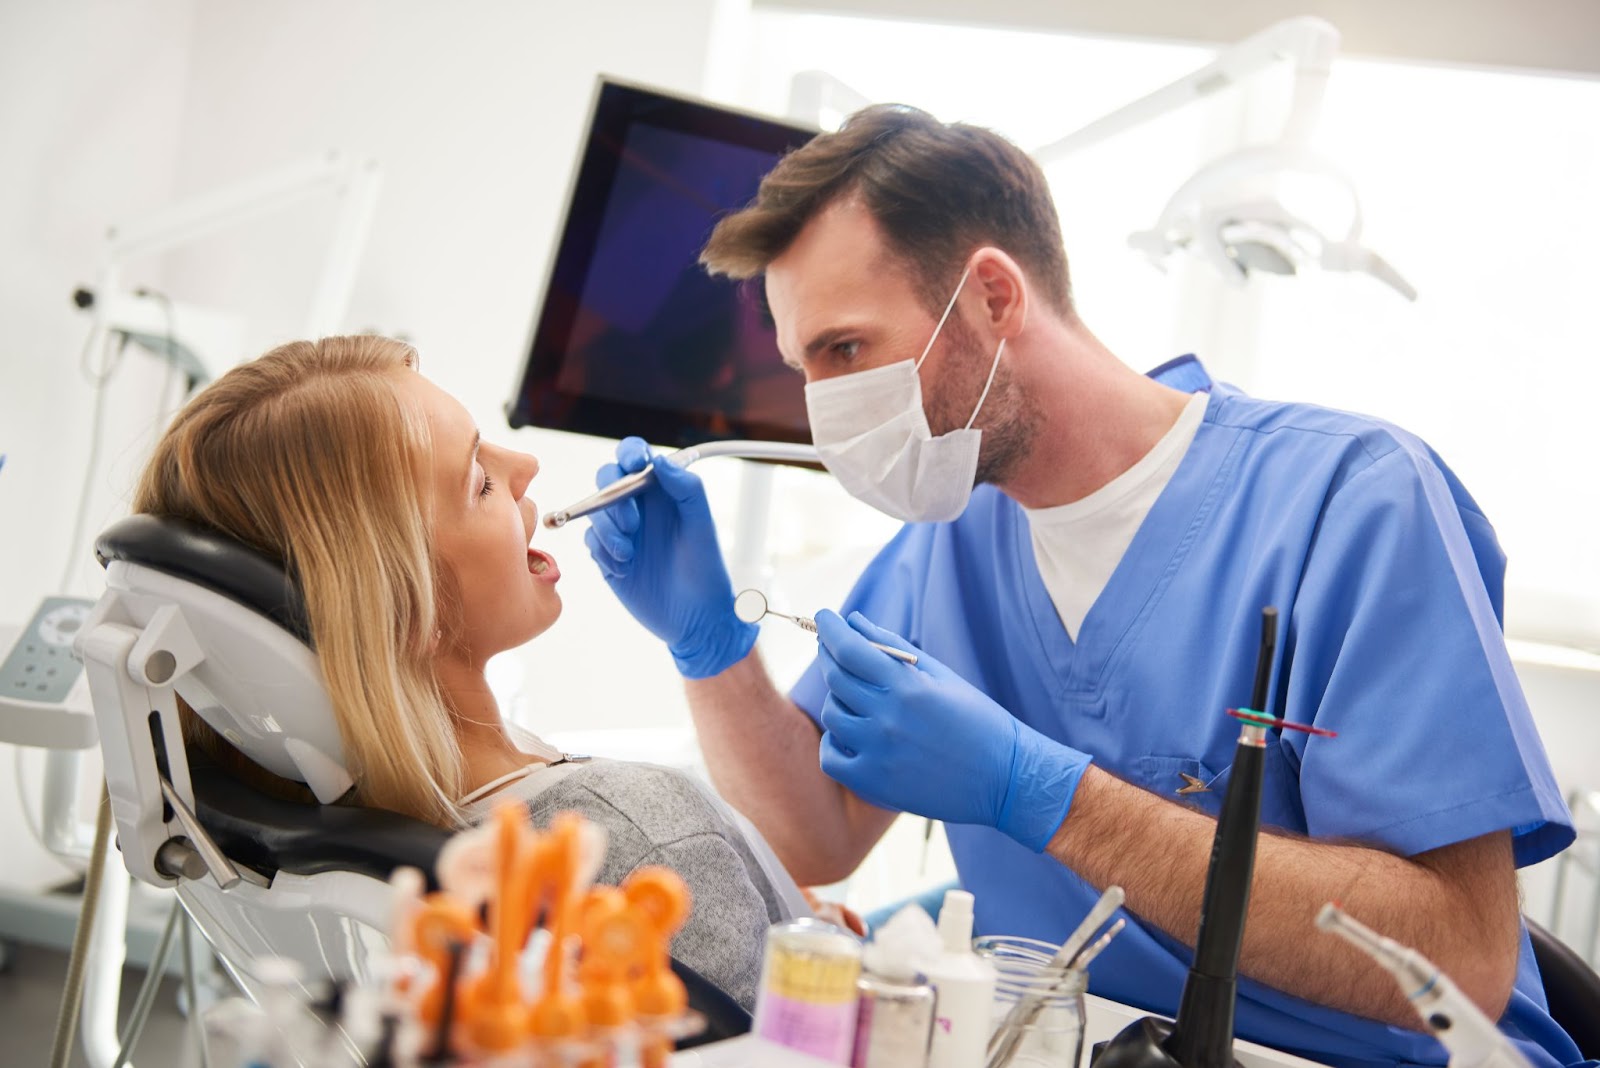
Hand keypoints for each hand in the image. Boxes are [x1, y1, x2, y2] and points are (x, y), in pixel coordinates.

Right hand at [584, 437, 755, 678]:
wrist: (695, 620)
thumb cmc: (706, 570)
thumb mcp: (701, 525)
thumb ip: (686, 488)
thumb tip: (658, 461)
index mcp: (662, 491)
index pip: (635, 456)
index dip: (629, 453)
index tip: (633, 465)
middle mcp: (639, 506)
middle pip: (606, 479)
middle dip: (612, 497)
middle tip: (632, 523)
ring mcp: (621, 531)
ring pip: (594, 511)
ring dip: (607, 530)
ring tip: (629, 554)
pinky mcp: (608, 556)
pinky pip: (590, 541)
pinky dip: (603, 552)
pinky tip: (625, 568)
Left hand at [814, 610, 1089, 851]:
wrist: (1003, 778)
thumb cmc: (976, 719)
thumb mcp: (940, 675)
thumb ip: (894, 647)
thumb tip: (855, 621)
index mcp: (908, 687)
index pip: (850, 650)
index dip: (830, 629)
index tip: (823, 617)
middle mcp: (889, 718)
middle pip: (835, 678)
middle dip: (827, 654)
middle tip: (829, 646)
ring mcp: (879, 752)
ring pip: (832, 715)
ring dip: (837, 698)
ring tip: (855, 695)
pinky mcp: (874, 783)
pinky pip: (830, 757)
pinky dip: (834, 742)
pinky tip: (849, 734)